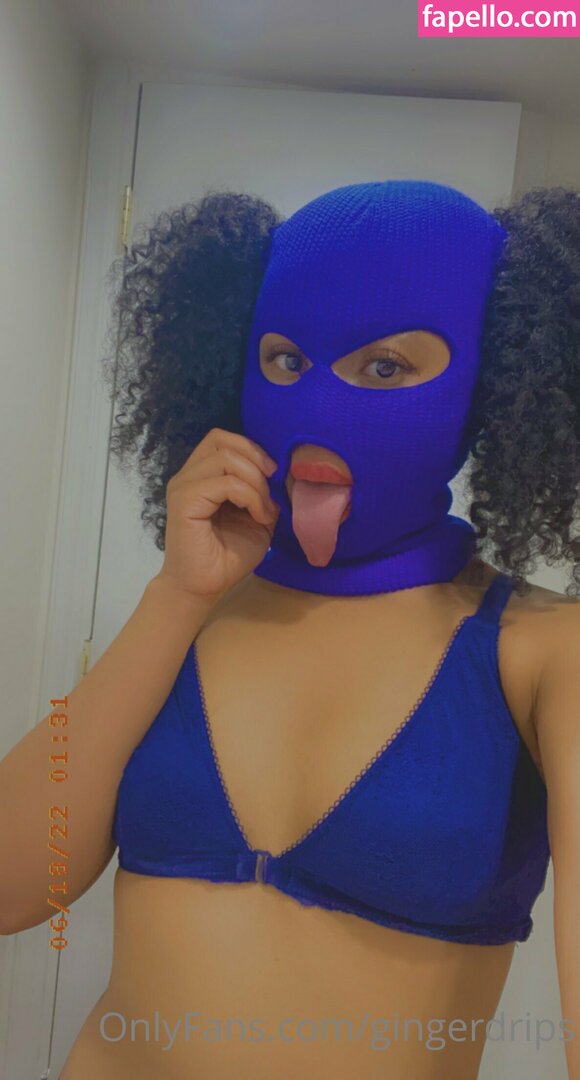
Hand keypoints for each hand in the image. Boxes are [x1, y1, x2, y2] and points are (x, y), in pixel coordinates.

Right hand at [154, 428, 279, 603]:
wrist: (202, 589)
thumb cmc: (226, 558)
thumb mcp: (257, 518)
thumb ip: (264, 494)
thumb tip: (281, 476)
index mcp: (201, 476)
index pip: (222, 439)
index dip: (252, 449)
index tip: (273, 474)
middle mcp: (188, 476)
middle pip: (221, 440)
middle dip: (255, 460)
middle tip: (270, 491)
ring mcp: (183, 486)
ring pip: (226, 458)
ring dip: (255, 483)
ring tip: (264, 511)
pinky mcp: (184, 501)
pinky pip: (226, 483)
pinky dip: (250, 496)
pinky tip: (258, 517)